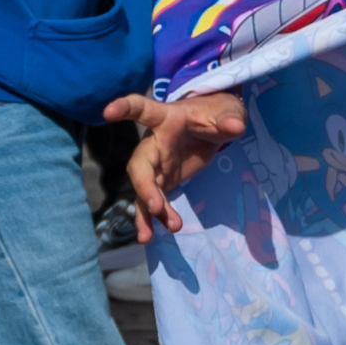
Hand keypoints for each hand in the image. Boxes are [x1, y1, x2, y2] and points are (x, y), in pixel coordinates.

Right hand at [98, 86, 246, 239]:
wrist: (213, 127)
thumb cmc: (214, 115)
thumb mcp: (225, 113)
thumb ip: (228, 120)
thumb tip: (236, 128)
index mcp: (166, 119)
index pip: (143, 110)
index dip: (126, 108)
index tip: (109, 112)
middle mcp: (154, 143)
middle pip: (140, 163)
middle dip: (144, 185)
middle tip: (155, 206)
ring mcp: (155, 165)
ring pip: (143, 188)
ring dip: (146, 211)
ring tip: (149, 235)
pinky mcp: (161, 181)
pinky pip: (152, 202)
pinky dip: (153, 219)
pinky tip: (152, 236)